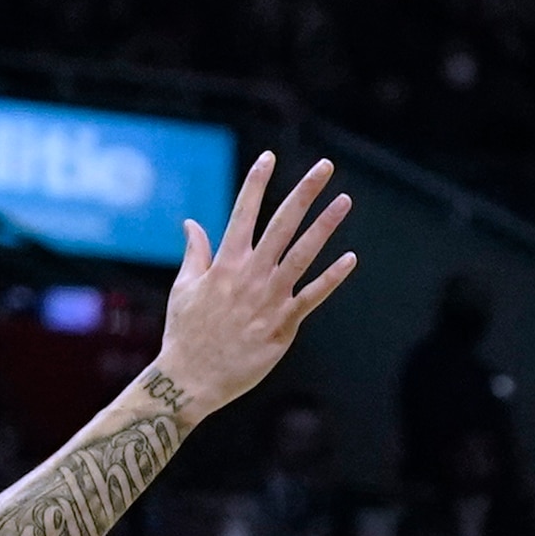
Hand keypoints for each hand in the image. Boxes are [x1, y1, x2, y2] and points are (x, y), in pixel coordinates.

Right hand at [147, 154, 354, 414]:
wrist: (191, 378)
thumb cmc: (185, 333)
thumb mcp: (184, 287)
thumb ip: (195, 252)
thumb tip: (192, 223)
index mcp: (225, 262)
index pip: (243, 212)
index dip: (257, 183)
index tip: (269, 156)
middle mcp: (250, 274)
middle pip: (282, 224)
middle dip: (304, 192)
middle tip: (324, 166)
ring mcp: (269, 298)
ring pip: (303, 254)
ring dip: (325, 226)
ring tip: (344, 200)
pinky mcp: (283, 325)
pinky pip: (312, 296)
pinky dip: (331, 278)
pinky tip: (350, 259)